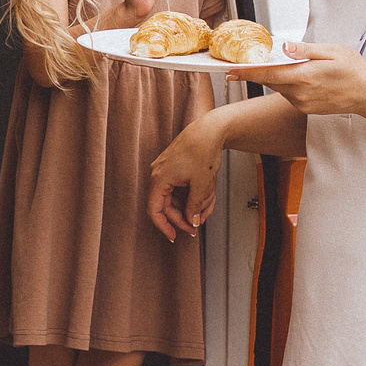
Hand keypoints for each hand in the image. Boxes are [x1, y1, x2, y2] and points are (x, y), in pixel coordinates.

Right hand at [147, 113, 226, 241]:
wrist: (210, 130)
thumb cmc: (203, 152)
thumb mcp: (200, 185)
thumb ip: (194, 207)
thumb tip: (192, 222)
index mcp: (159, 179)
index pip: (155, 210)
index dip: (164, 226)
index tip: (174, 236)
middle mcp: (159, 174)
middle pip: (167, 205)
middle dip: (184, 216)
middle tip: (197, 226)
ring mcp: (166, 170)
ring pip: (176, 197)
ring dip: (192, 204)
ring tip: (209, 203)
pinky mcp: (174, 167)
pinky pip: (181, 187)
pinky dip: (193, 193)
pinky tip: (207, 193)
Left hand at [231, 42, 365, 115]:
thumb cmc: (353, 69)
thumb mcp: (332, 51)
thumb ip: (306, 50)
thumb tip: (285, 47)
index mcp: (305, 76)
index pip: (268, 74)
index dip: (247, 73)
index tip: (230, 71)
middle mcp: (301, 93)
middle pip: (270, 81)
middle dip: (257, 72)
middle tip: (244, 63)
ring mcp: (303, 103)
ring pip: (279, 88)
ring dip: (277, 77)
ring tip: (285, 66)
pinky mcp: (306, 109)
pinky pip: (289, 95)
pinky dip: (288, 85)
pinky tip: (300, 77)